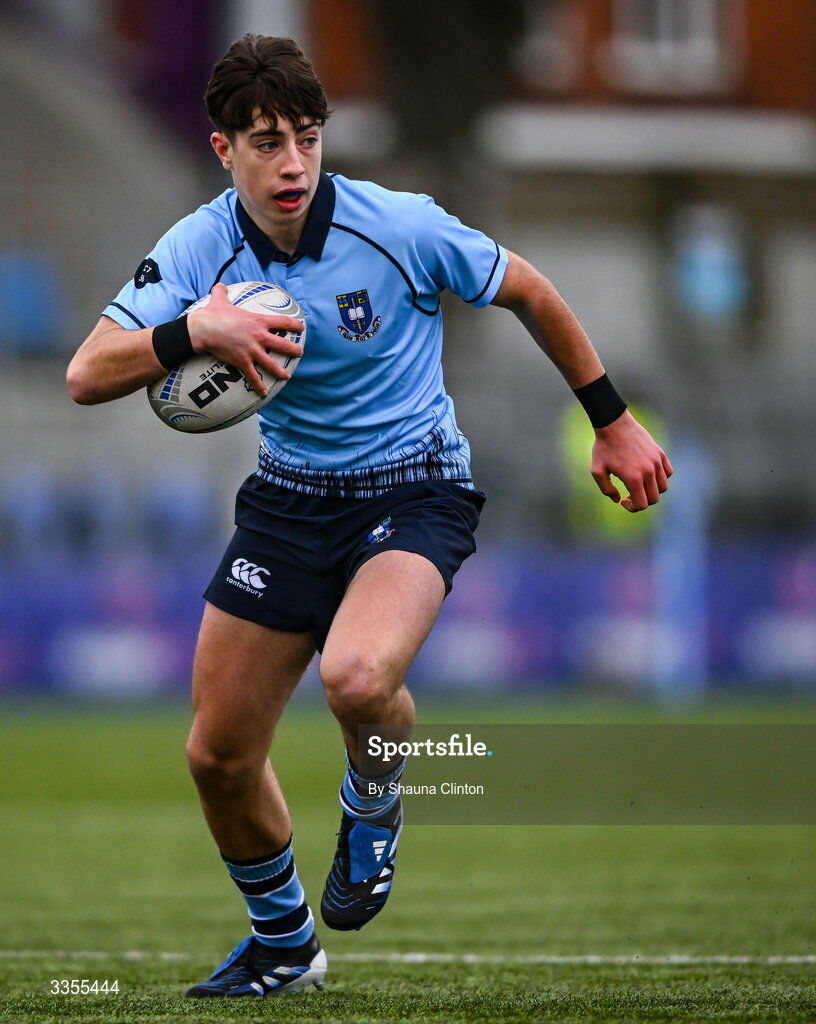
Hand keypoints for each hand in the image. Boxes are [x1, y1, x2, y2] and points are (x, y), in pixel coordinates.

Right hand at [187, 283, 304, 395]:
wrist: (203, 329)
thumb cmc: (213, 314)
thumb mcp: (219, 299)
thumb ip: (222, 292)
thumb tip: (220, 285)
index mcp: (258, 321)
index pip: (282, 322)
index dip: (294, 325)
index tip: (301, 327)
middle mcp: (259, 336)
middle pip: (283, 345)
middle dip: (294, 350)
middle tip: (300, 353)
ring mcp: (252, 350)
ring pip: (272, 364)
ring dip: (281, 371)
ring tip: (287, 376)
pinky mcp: (243, 361)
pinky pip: (253, 376)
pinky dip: (259, 386)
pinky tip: (264, 393)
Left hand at [591, 411, 672, 512]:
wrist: (614, 424)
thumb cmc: (603, 447)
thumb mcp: (597, 470)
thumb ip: (606, 489)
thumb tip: (618, 499)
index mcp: (633, 477)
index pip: (642, 504)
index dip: (633, 508)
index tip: (623, 500)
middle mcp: (648, 471)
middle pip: (654, 498)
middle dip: (642, 501)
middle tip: (629, 494)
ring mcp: (656, 461)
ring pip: (663, 487)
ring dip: (652, 491)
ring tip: (639, 485)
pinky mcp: (660, 453)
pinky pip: (668, 472)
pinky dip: (661, 478)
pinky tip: (647, 474)